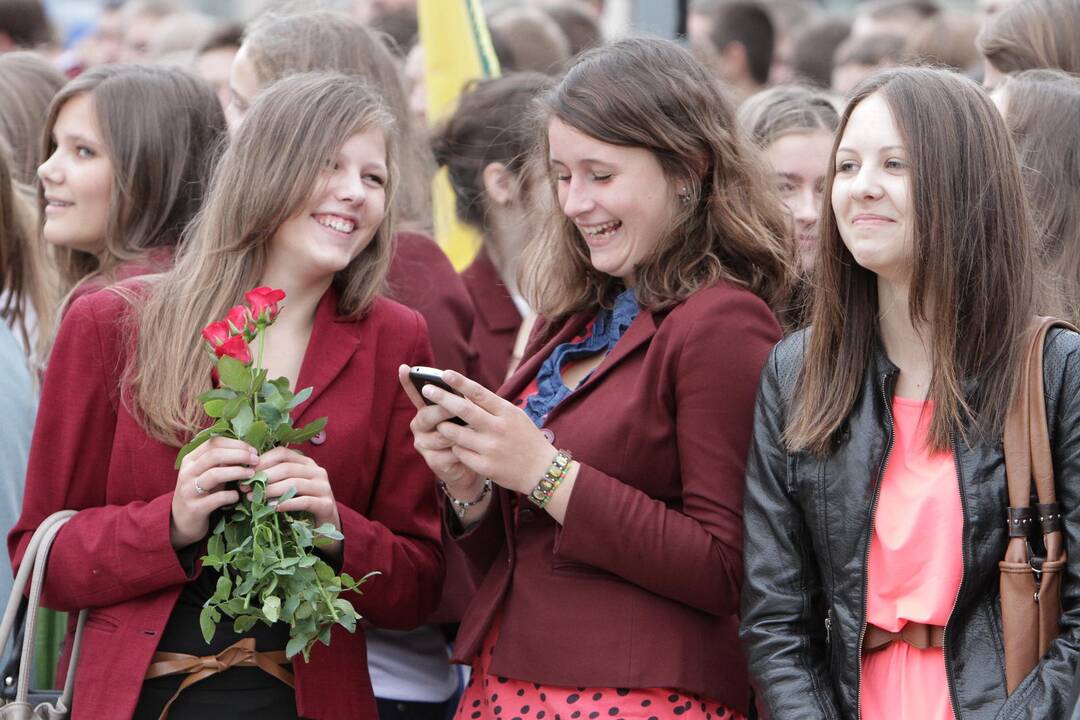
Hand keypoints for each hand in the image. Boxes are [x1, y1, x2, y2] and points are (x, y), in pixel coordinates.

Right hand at [171, 437, 252, 548]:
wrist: (182, 522)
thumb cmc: (201, 494)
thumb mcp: (208, 474)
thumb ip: (222, 462)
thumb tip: (248, 450)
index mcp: (190, 460)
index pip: (213, 443)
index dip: (236, 444)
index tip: (252, 450)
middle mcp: (187, 472)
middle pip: (214, 455)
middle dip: (239, 455)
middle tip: (255, 460)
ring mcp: (188, 491)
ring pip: (214, 474)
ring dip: (237, 472)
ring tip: (251, 474)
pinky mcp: (195, 508)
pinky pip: (216, 498)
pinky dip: (231, 495)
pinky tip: (237, 496)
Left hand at [252, 448, 341, 554]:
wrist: (326, 525)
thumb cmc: (302, 505)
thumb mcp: (290, 487)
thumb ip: (275, 478)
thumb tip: (248, 475)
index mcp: (307, 463)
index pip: (283, 453)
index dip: (264, 460)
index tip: (247, 472)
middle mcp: (317, 472)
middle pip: (287, 468)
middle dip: (264, 477)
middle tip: (246, 488)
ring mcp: (323, 487)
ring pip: (294, 484)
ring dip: (272, 490)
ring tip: (255, 499)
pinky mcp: (326, 504)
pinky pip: (304, 501)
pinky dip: (288, 503)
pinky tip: (275, 508)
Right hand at [397, 365, 484, 497]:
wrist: (474, 463)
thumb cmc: (468, 432)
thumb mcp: (465, 415)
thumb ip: (459, 403)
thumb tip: (460, 391)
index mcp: (425, 409)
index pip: (414, 394)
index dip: (407, 382)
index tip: (404, 368)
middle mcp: (419, 425)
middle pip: (427, 415)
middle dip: (444, 410)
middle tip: (458, 407)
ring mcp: (423, 444)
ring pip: (440, 435)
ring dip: (459, 433)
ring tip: (475, 431)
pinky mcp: (432, 462)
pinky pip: (448, 453)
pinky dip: (463, 450)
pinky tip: (471, 450)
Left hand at [416, 369, 555, 494]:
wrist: (542, 471)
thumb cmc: (528, 439)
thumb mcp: (515, 416)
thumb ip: (493, 406)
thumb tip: (466, 392)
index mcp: (506, 412)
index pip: (479, 392)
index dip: (460, 382)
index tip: (444, 373)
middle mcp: (498, 428)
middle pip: (463, 409)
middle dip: (442, 398)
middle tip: (427, 390)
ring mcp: (490, 448)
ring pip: (456, 433)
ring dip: (444, 427)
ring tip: (441, 424)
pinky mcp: (485, 466)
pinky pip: (460, 453)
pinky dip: (455, 447)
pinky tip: (458, 446)